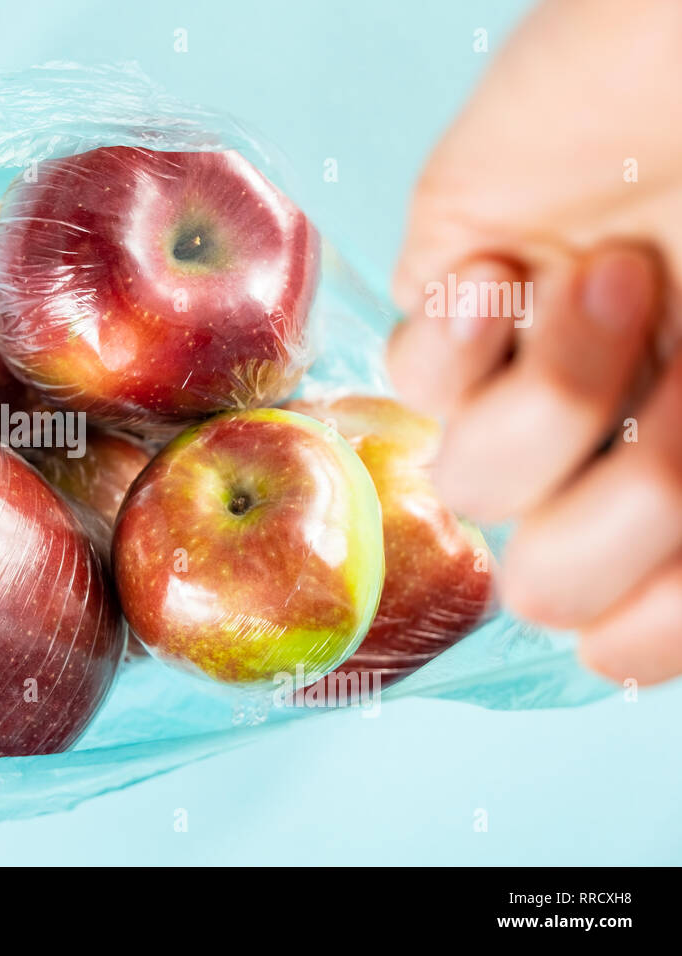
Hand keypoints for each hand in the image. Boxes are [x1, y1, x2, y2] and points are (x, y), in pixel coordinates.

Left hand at [386, 0, 681, 684]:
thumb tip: (625, 651)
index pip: (645, 617)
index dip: (647, 634)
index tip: (650, 603)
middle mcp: (614, 431)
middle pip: (550, 580)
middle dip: (621, 516)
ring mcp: (528, 367)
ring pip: (476, 488)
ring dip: (556, 395)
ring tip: (610, 278)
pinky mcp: (450, 298)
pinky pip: (409, 387)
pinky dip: (456, 342)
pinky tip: (507, 275)